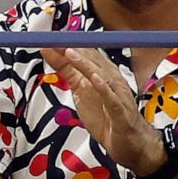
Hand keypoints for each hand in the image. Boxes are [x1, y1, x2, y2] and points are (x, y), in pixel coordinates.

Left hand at [42, 47, 163, 173]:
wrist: (127, 142)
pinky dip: (104, 88)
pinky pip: (112, 98)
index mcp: (102, 72)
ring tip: (70, 52)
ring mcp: (117, 94)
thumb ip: (66, 69)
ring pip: (101, 75)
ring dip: (85, 63)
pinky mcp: (120, 111)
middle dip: (73, 48)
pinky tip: (94, 79)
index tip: (50, 36)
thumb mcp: (80, 90)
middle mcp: (111, 79)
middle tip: (55, 40)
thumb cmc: (105, 114)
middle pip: (92, 59)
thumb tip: (49, 50)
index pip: (85, 52)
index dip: (67, 43)